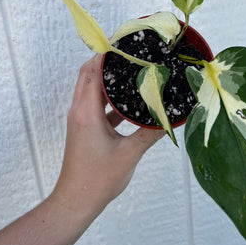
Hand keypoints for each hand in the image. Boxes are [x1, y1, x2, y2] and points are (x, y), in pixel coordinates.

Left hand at [50, 56, 164, 223]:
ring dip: (106, 78)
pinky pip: (96, 105)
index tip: (123, 43)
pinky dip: (109, 97)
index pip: (92, 72)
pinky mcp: (85, 128)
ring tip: (130, 70)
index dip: (106, 55)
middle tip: (128, 52)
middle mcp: (80, 111)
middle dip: (105, 60)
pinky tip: (128, 101)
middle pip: (88, 75)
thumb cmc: (97, 180)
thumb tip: (170, 119)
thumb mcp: (129, 154)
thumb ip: (150, 133)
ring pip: (91, 89)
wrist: (76, 201)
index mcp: (87, 113)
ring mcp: (81, 120)